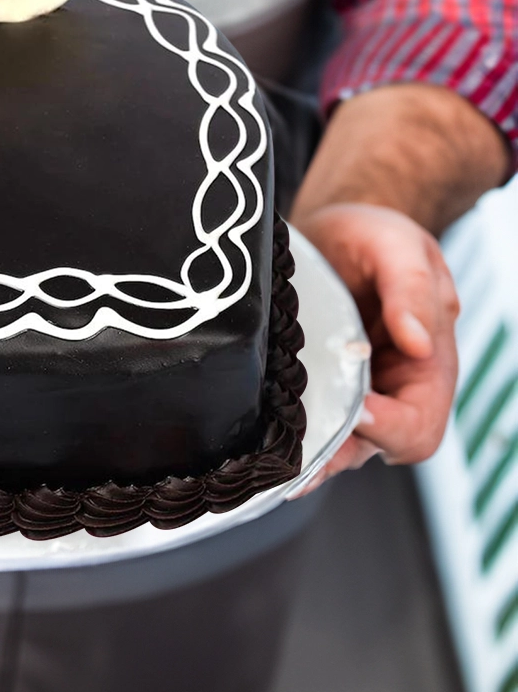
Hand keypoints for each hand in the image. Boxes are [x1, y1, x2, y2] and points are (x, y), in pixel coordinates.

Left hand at [293, 203, 459, 489]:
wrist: (333, 228)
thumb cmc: (374, 235)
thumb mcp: (399, 245)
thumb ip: (412, 288)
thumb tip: (419, 343)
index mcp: (428, 362)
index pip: (419, 424)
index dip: (388, 426)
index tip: (354, 408)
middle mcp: (394, 385)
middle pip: (377, 446)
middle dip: (340, 454)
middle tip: (296, 457)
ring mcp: (355, 387)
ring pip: (339, 442)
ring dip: (310, 455)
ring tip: (273, 464)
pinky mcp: (318, 382)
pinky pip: (310, 418)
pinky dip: (290, 432)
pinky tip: (263, 439)